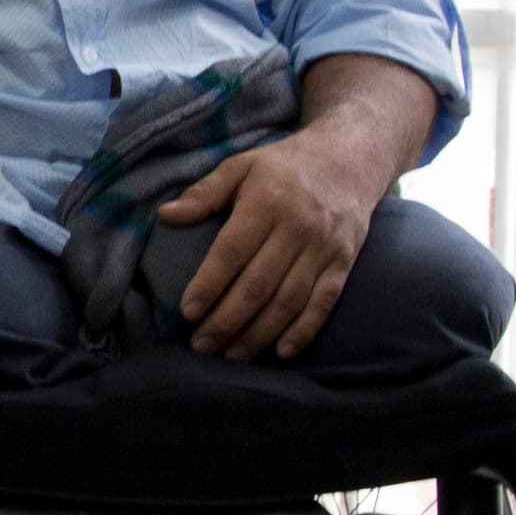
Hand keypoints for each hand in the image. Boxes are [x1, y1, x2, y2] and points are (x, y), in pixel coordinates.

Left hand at [158, 129, 383, 360]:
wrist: (349, 159)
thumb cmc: (285, 166)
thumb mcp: (242, 165)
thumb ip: (204, 192)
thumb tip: (166, 215)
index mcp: (266, 203)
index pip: (232, 252)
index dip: (209, 284)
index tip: (187, 312)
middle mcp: (297, 228)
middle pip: (258, 284)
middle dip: (227, 320)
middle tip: (201, 345)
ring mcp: (324, 248)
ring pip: (288, 301)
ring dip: (258, 333)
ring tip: (231, 355)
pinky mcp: (344, 262)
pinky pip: (324, 303)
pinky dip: (303, 330)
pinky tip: (280, 352)